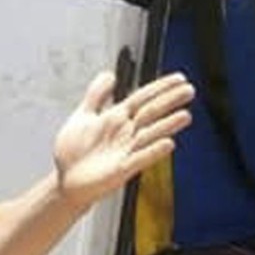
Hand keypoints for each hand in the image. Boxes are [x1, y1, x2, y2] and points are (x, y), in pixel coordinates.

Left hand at [53, 71, 193, 209]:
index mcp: (116, 118)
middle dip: (169, 101)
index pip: (143, 97)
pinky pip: (140, 158)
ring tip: (185, 115)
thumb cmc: (75, 150)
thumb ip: (96, 95)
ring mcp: (125, 151)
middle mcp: (125, 133)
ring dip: (167, 125)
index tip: (180, 78)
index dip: (160, 87)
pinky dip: (153, 151)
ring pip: (150, 134)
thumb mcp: (82, 115)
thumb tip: (110, 74)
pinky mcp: (121, 169)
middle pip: (150, 113)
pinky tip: (168, 144)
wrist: (65, 180)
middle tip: (190, 90)